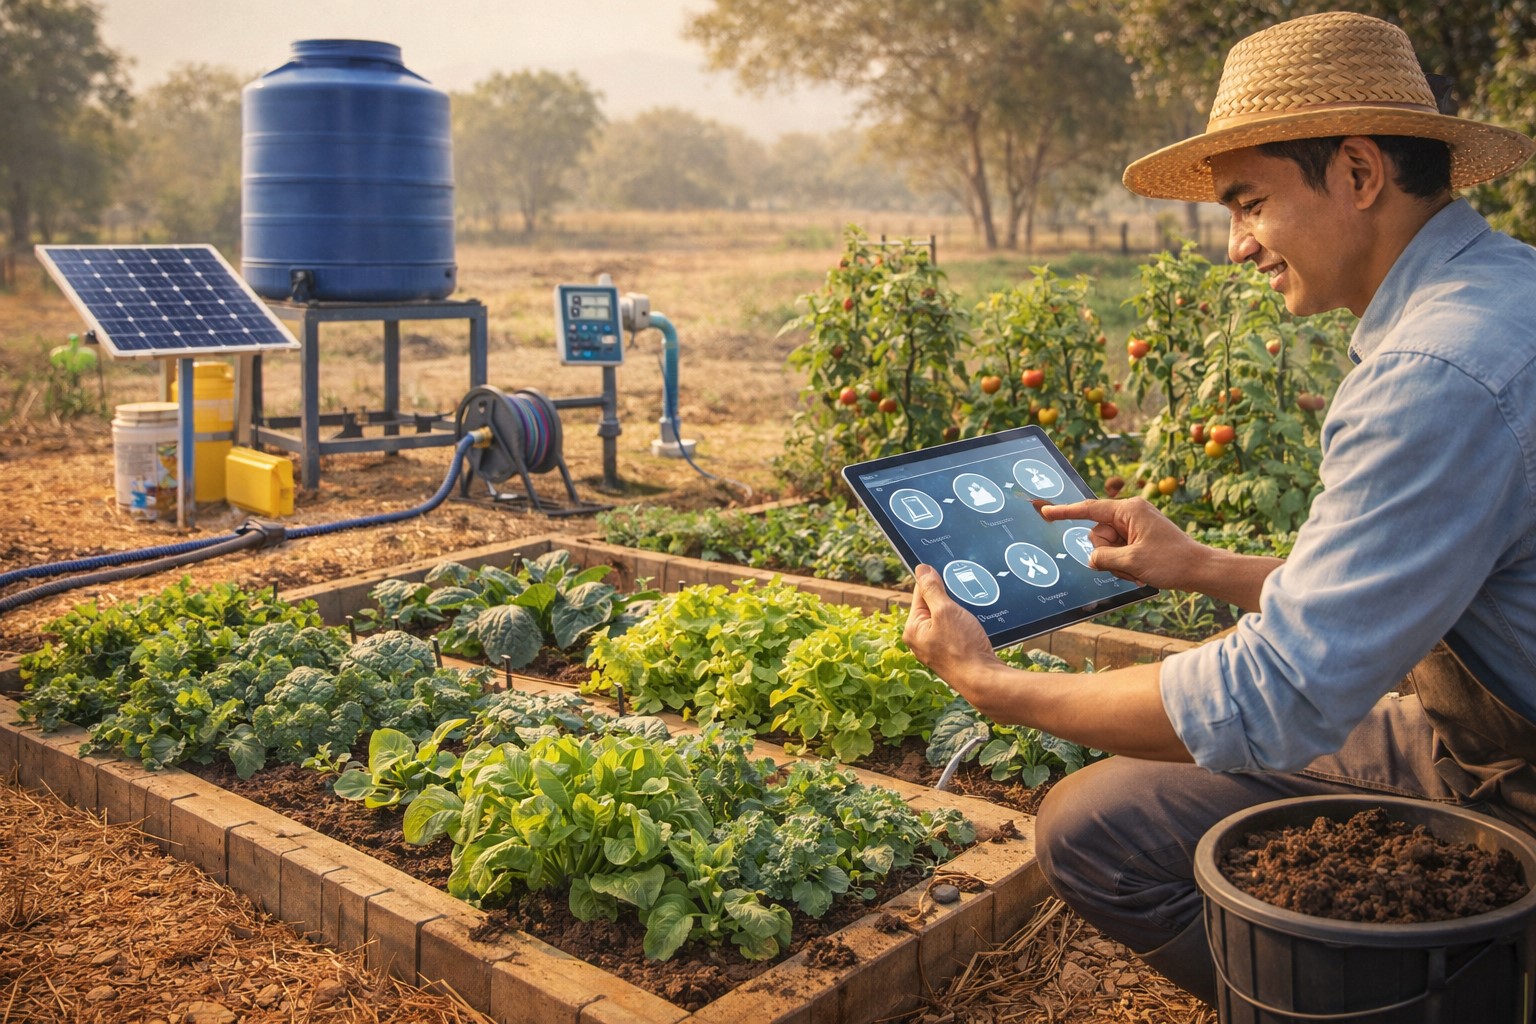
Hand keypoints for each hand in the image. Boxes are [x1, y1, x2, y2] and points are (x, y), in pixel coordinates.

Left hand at [903, 564, 1003, 696]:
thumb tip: (921, 569)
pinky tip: (974, 629)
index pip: (920, 593)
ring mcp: (936, 648)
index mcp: (912, 629)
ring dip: (960, 613)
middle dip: (951, 600)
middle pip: (934, 606)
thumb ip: (932, 589)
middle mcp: (920, 640)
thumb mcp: (946, 611)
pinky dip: (965, 626)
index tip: (952, 580)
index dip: (937, 583)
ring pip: (948, 618)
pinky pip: (956, 631)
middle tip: (964, 603)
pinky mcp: (951, 654)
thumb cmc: (963, 648)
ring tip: (970, 619)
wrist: (984, 680)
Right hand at [1035, 495, 1206, 591]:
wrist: (1200, 570)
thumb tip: (1091, 559)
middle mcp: (1130, 514)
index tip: (1046, 511)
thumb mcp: (1132, 562)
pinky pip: (1118, 551)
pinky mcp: (1139, 538)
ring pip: (1106, 546)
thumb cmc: (1172, 562)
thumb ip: (1103, 558)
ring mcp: (1135, 526)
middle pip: (1097, 534)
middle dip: (1107, 553)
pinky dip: (1125, 564)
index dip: (1065, 512)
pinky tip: (1142, 570)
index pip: (1089, 509)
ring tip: (1139, 569)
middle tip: (1129, 564)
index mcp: (1129, 511)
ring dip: (1118, 563)